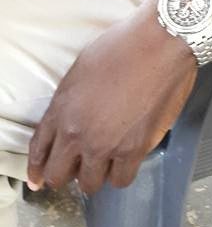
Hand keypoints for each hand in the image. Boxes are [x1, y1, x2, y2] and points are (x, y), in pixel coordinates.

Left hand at [27, 0, 197, 193]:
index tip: (38, 178)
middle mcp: (77, 132)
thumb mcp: (81, 68)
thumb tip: (70, 120)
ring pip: (90, 183)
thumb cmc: (125, 45)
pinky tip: (125, 159)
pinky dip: (121, 172)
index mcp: (61, 108)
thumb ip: (69, 101)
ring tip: (106, 159)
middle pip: (59, 175)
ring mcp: (104, 144)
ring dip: (95, 174)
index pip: (38, 150)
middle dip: (65, 173)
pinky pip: (120, 180)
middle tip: (78, 166)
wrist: (159, 42)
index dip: (37, 169)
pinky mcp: (133, 150)